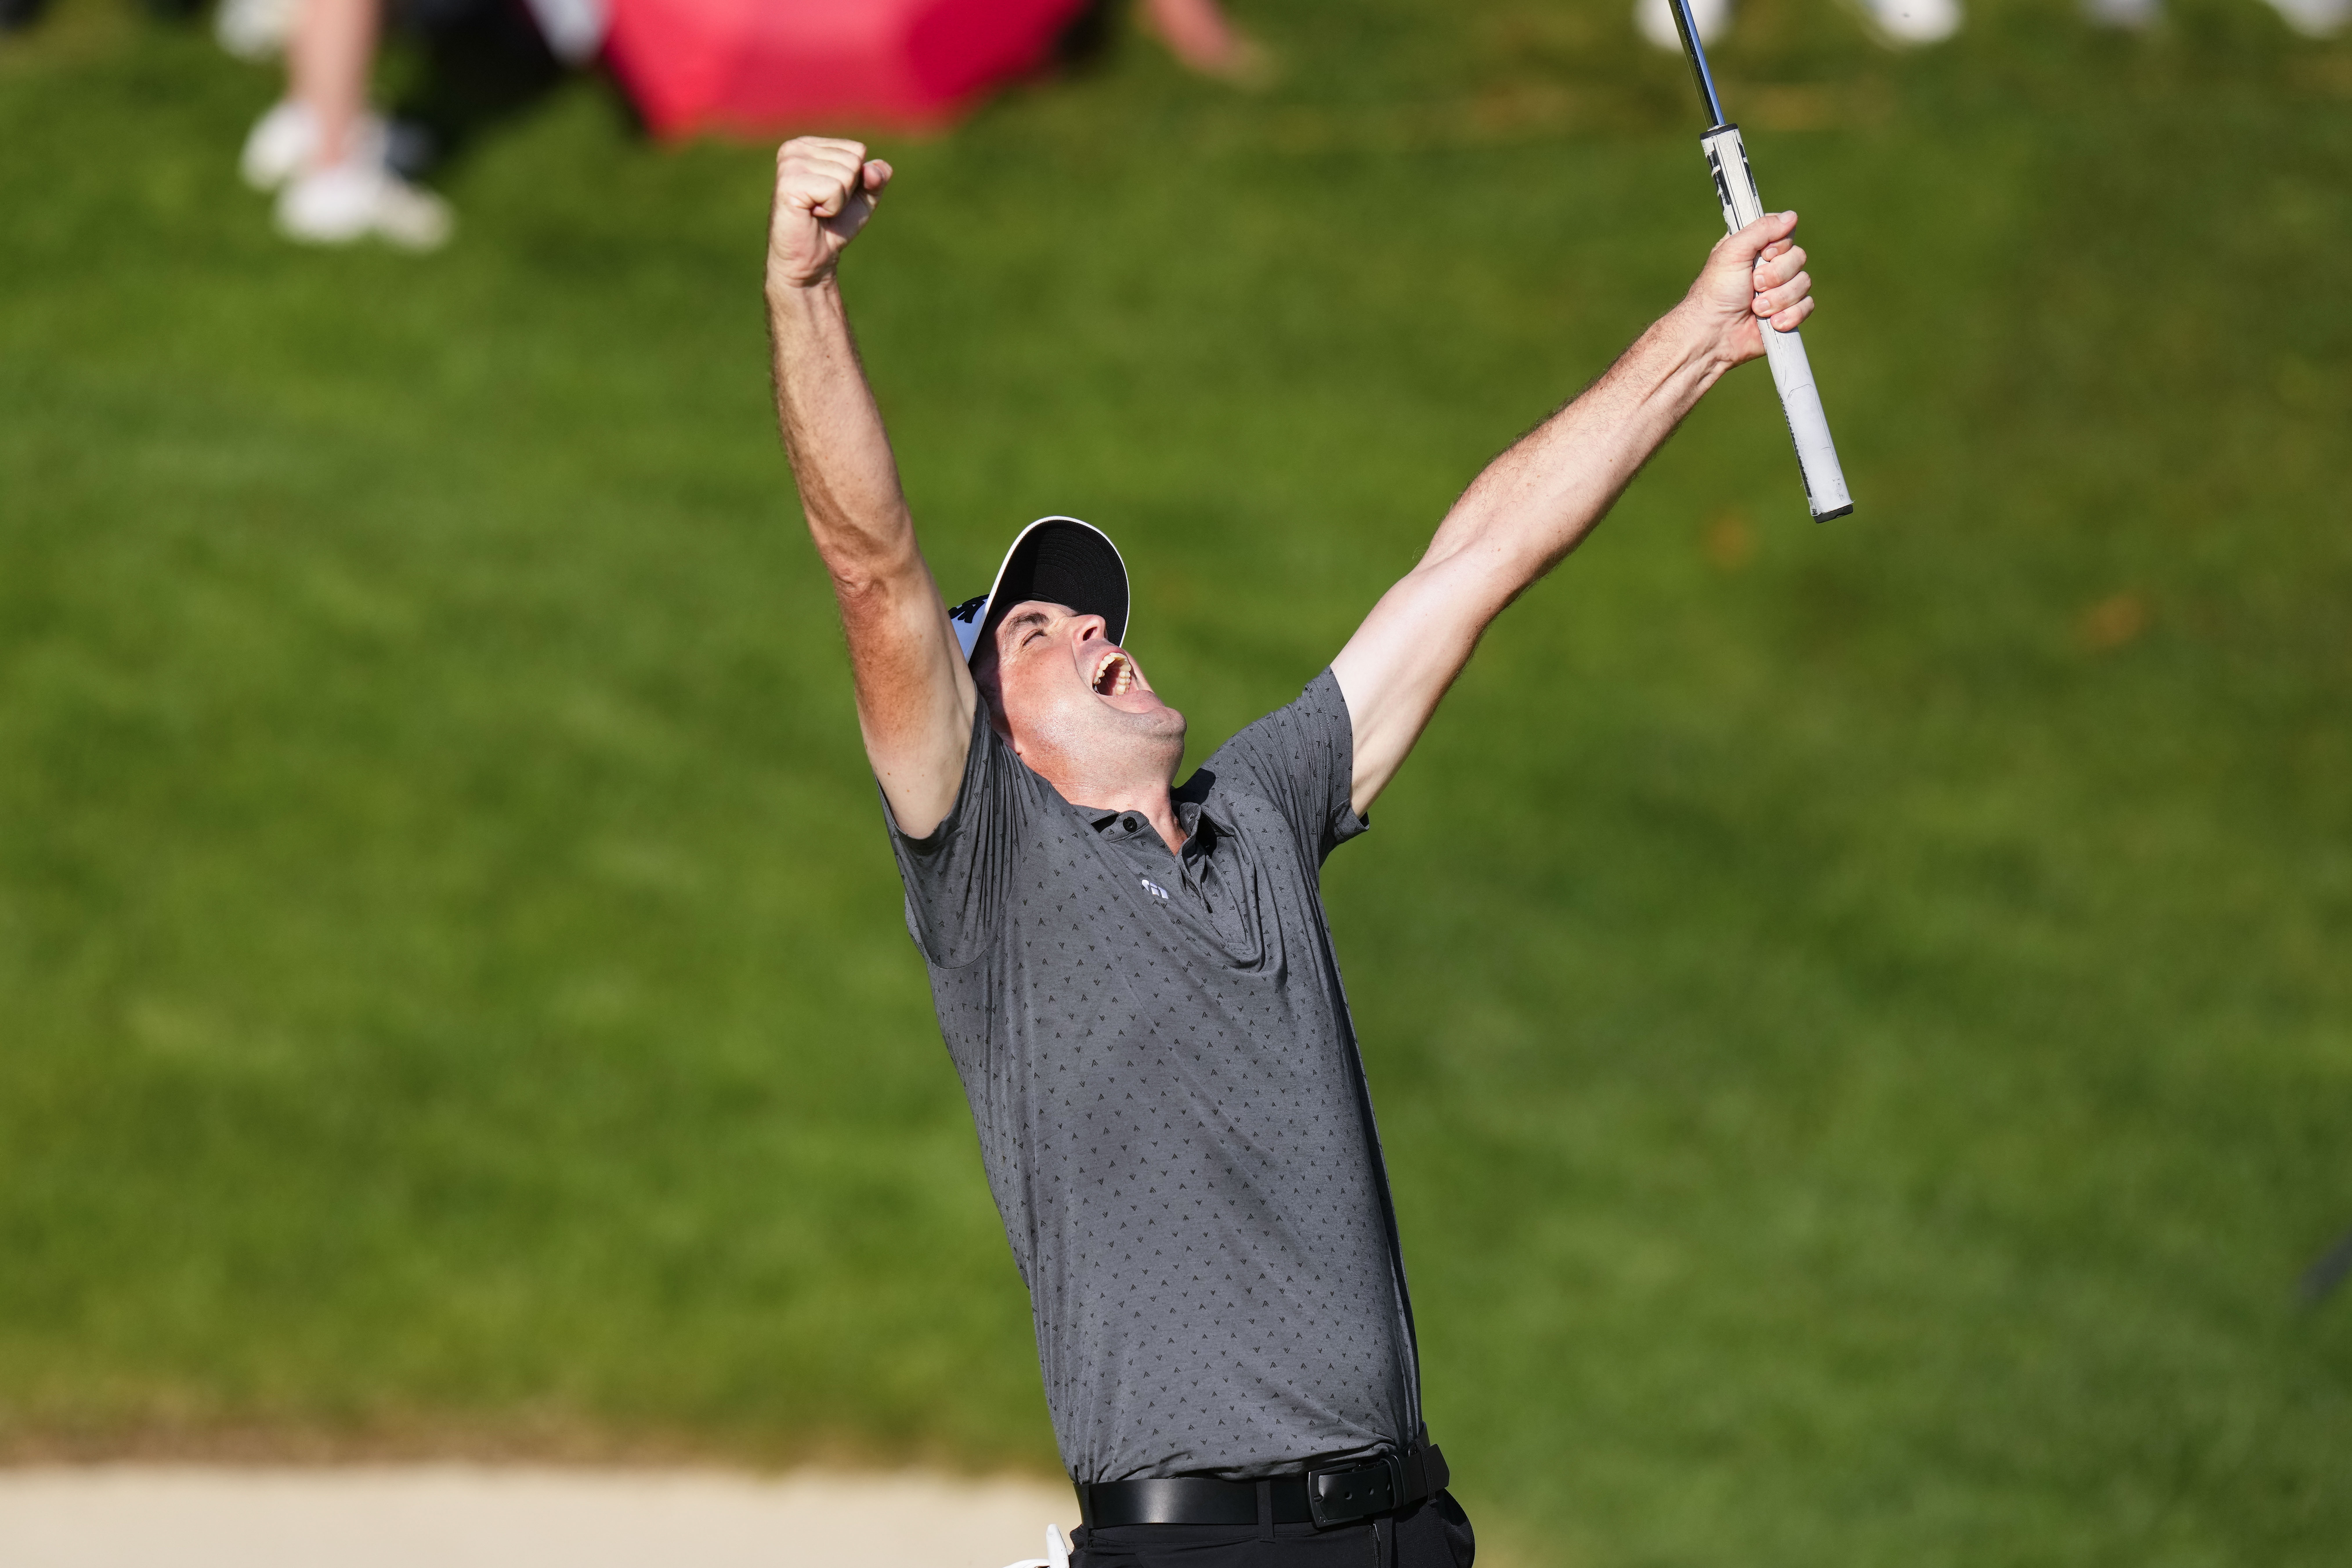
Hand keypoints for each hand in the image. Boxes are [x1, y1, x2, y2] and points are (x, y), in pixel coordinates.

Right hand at [768, 136, 892, 290]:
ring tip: (817, 211)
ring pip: (846, 174)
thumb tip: (874, 170)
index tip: (832, 197)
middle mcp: (795, 149)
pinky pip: (834, 189)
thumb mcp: (862, 198)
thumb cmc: (833, 226)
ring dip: (838, 201)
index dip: (855, 181)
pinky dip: (831, 208)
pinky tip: (811, 214)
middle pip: (853, 160)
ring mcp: (789, 164)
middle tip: (824, 207)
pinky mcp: (788, 183)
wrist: (811, 260)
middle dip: (848, 191)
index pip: (857, 150)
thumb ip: (876, 177)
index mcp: (809, 145)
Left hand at [1683, 210, 1813, 367]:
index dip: (1778, 247)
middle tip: (1753, 285)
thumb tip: (1791, 216)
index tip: (1762, 255)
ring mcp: (1780, 290)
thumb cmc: (1716, 292)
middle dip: (1776, 275)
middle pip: (1799, 257)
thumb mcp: (1732, 251)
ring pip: (1804, 283)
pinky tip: (1771, 323)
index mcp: (1756, 249)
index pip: (1786, 234)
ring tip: (1755, 308)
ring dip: (1778, 298)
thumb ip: (1761, 230)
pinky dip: (1789, 315)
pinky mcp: (1787, 313)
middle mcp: (1770, 267)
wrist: (1714, 333)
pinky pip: (1806, 306)